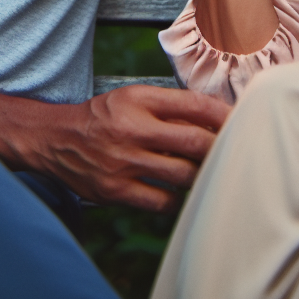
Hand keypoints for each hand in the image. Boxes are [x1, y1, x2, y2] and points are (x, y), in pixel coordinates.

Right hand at [0, 84, 229, 211]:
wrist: (57, 139)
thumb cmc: (105, 116)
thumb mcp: (135, 96)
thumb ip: (172, 104)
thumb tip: (218, 116)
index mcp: (140, 99)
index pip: (195, 104)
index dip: (224, 115)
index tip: (242, 121)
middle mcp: (133, 128)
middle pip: (195, 141)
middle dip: (220, 147)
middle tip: (234, 150)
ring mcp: (124, 162)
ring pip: (183, 174)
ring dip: (200, 174)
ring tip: (206, 171)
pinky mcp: (116, 190)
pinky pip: (162, 201)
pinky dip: (177, 198)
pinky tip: (178, 190)